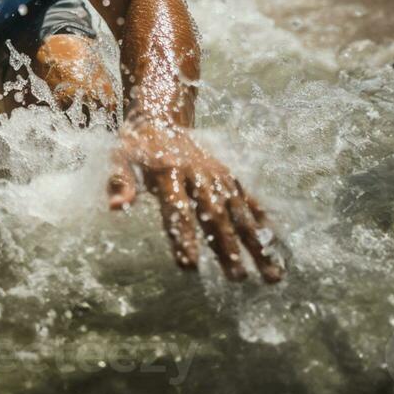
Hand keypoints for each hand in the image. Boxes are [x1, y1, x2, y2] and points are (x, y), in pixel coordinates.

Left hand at [107, 119, 282, 281]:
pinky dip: (263, 223)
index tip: (189, 264)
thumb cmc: (137, 146)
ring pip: (239, 212)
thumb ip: (120, 181)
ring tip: (270, 274)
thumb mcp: (120, 157)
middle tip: (236, 277)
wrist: (161, 117)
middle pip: (214, 215)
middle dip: (226, 247)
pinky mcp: (229, 177)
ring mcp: (218, 176)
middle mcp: (198, 175)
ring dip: (255, 242)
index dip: (183, 236)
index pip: (177, 208)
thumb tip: (116, 207)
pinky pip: (249, 201)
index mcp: (168, 171)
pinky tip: (276, 246)